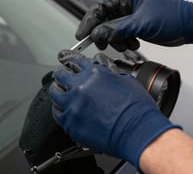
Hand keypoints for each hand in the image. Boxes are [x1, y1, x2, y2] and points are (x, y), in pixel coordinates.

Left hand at [48, 50, 180, 168]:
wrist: (137, 132)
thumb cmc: (137, 110)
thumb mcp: (127, 81)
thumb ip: (109, 75)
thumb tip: (104, 74)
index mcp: (95, 74)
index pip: (76, 61)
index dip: (71, 60)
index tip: (67, 60)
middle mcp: (81, 86)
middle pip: (61, 75)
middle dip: (62, 75)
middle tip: (62, 76)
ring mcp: (73, 105)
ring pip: (55, 93)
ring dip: (57, 90)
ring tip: (59, 91)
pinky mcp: (70, 122)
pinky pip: (57, 113)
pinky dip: (58, 109)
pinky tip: (61, 108)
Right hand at [76, 0, 192, 50]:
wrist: (190, 27)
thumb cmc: (172, 17)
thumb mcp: (141, 23)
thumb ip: (116, 29)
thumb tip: (96, 35)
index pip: (100, 6)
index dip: (89, 21)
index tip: (82, 35)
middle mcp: (126, 0)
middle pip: (104, 18)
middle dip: (104, 33)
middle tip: (103, 43)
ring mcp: (130, 13)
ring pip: (110, 28)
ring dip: (116, 39)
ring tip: (129, 43)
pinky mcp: (134, 24)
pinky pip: (120, 33)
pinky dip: (124, 41)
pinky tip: (135, 42)